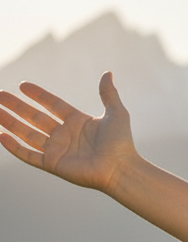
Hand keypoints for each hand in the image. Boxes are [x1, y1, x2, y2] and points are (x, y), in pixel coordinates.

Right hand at [0, 72, 138, 192]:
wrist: (120, 168)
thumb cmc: (121, 142)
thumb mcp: (116, 113)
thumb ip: (108, 94)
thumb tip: (108, 73)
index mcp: (78, 122)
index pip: (52, 105)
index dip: (38, 95)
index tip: (22, 85)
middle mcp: (64, 135)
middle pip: (34, 117)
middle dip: (16, 106)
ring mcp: (57, 150)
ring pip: (26, 133)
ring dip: (9, 122)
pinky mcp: (52, 164)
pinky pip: (28, 154)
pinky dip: (13, 147)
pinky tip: (0, 135)